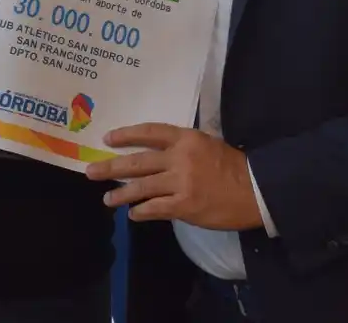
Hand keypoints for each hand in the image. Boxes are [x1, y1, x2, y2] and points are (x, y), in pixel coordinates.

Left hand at [86, 123, 263, 230]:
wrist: (255, 190)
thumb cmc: (233, 166)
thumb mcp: (207, 145)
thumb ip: (182, 147)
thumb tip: (156, 154)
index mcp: (186, 139)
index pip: (149, 132)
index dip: (126, 135)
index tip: (108, 138)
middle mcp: (179, 158)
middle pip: (137, 162)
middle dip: (111, 167)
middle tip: (91, 171)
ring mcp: (180, 183)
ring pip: (141, 187)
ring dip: (120, 194)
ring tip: (106, 198)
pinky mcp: (184, 206)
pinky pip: (154, 209)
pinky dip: (141, 211)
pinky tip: (132, 214)